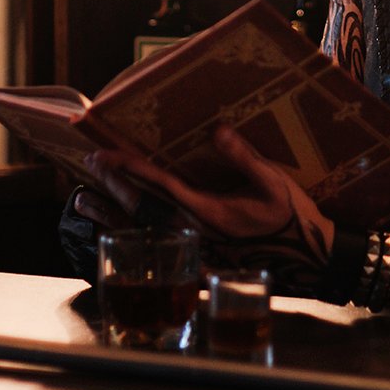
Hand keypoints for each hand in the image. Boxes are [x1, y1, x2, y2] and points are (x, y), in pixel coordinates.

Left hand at [84, 125, 335, 294]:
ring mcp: (195, 245)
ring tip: (83, 199)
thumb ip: (244, 158)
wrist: (306, 258)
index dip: (132, 169)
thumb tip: (218, 130)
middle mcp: (195, 230)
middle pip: (144, 207)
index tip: (108, 154)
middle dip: (114, 184)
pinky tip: (113, 229)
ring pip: (144, 228)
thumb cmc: (292, 217)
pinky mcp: (199, 255)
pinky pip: (156, 244)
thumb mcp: (274, 182)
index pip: (161, 186)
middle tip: (90, 163)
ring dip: (112, 212)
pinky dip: (130, 235)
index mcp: (210, 211)